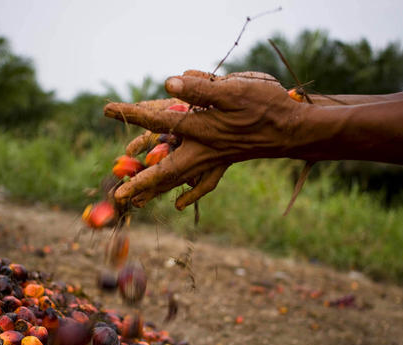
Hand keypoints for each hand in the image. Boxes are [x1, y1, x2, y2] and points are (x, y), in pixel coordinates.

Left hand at [103, 70, 305, 209]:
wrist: (295, 130)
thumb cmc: (267, 106)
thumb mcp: (234, 89)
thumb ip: (200, 87)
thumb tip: (168, 82)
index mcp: (201, 129)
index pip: (158, 119)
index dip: (132, 113)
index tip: (107, 110)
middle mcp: (203, 149)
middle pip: (164, 170)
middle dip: (140, 182)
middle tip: (119, 196)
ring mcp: (214, 159)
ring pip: (180, 180)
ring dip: (157, 191)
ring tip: (137, 203)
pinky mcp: (225, 162)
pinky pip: (204, 183)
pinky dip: (191, 194)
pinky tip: (180, 204)